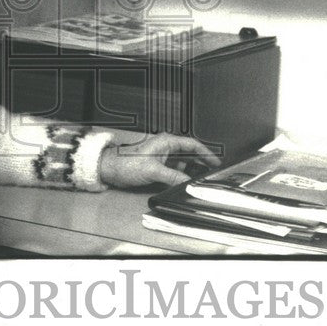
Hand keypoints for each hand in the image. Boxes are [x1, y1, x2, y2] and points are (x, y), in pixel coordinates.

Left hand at [98, 134, 220, 188]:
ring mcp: (162, 158)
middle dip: (200, 164)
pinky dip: (181, 177)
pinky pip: (175, 171)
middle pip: (189, 155)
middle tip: (211, 174)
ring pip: (182, 164)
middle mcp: (165, 148)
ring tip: (200, 181)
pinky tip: (185, 184)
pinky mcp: (158, 167)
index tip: (215, 162)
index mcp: (166, 142)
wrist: (111, 170)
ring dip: (191, 172)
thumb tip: (188, 183)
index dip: (205, 153)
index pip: (191, 144)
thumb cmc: (126, 163)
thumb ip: (173, 177)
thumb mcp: (153, 171)